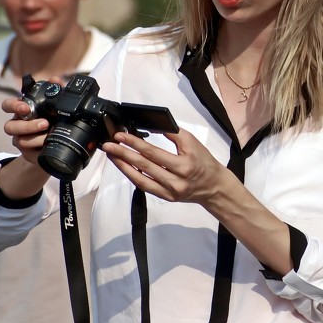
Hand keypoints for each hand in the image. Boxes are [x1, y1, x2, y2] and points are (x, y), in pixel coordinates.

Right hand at [0, 76, 64, 166]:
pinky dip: (40, 149)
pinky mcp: (27, 154)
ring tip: (49, 135)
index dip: (12, 106)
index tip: (25, 107)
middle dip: (27, 126)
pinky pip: (29, 153)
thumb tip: (55, 80)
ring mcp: (20, 141)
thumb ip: (57, 91)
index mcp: (21, 112)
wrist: (60, 143)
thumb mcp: (58, 105)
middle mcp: (17, 126)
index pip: (7, 106)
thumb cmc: (55, 120)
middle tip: (44, 123)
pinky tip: (48, 146)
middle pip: (9, 127)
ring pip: (19, 141)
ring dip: (35, 137)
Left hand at [102, 127, 222, 205]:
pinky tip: (124, 167)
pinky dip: (132, 176)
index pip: (152, 152)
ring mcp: (169, 191)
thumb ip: (172, 133)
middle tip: (109, 145)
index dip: (134, 143)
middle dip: (123, 154)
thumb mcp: (192, 142)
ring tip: (112, 155)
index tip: (121, 136)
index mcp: (183, 165)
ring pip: (140, 179)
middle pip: (143, 166)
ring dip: (123, 166)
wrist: (214, 186)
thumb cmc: (204, 161)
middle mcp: (175, 180)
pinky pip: (145, 187)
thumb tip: (151, 125)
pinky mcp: (166, 197)